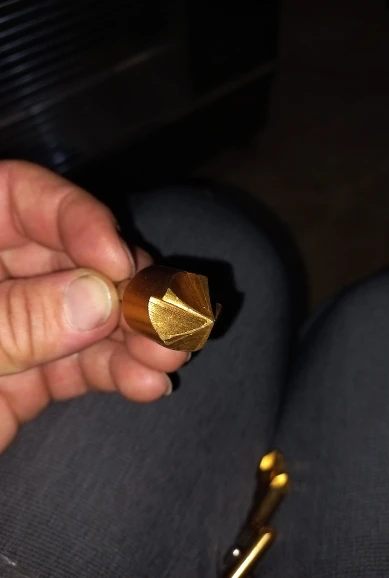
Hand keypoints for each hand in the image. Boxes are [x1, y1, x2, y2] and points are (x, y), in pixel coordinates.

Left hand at [0, 161, 187, 451]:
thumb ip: (9, 319)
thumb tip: (96, 299)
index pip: (18, 198)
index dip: (76, 220)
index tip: (117, 259)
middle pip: (70, 258)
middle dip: (123, 286)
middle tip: (166, 311)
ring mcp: (13, 325)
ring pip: (87, 317)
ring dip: (135, 336)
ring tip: (172, 354)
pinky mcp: (29, 376)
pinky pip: (82, 366)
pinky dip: (119, 374)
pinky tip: (149, 383)